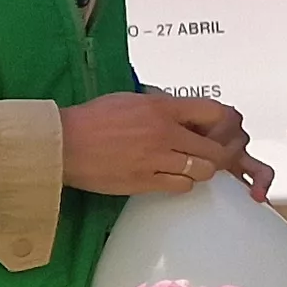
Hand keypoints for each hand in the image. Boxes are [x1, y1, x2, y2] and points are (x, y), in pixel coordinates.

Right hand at [63, 92, 267, 197]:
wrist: (63, 143)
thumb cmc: (92, 119)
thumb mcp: (131, 100)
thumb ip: (162, 106)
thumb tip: (185, 112)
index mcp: (162, 108)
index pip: (215, 112)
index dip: (224, 124)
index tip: (220, 131)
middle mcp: (164, 133)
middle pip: (215, 148)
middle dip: (219, 153)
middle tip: (211, 155)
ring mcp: (156, 159)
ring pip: (203, 170)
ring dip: (202, 170)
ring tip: (191, 166)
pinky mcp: (145, 181)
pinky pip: (181, 186)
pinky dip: (183, 183)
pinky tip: (173, 177)